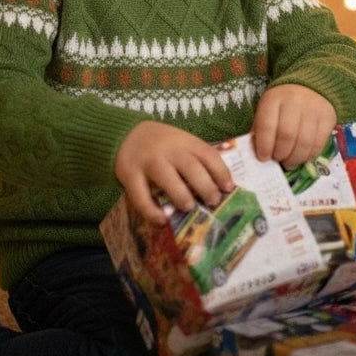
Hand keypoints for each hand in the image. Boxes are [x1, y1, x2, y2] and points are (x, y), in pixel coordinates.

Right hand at [115, 121, 234, 223]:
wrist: (127, 134)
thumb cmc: (162, 144)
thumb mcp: (182, 143)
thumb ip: (197, 159)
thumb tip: (221, 188)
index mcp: (185, 142)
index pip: (208, 154)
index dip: (221, 172)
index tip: (229, 188)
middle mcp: (168, 150)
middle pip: (191, 167)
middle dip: (205, 186)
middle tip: (213, 202)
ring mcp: (148, 162)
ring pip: (167, 178)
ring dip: (181, 195)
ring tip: (189, 208)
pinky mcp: (130, 175)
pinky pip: (140, 195)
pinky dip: (152, 210)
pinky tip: (162, 220)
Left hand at [252, 84, 335, 167]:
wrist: (310, 88)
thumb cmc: (282, 104)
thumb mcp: (267, 110)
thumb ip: (260, 130)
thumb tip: (259, 155)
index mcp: (273, 98)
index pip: (266, 125)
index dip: (264, 146)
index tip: (263, 158)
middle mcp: (294, 100)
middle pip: (287, 136)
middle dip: (280, 154)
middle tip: (278, 160)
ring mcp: (313, 108)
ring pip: (304, 143)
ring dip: (294, 159)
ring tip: (289, 163)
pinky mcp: (328, 118)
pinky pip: (319, 144)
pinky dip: (308, 156)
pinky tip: (302, 158)